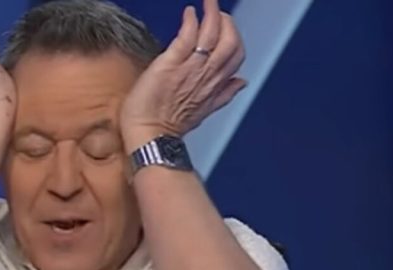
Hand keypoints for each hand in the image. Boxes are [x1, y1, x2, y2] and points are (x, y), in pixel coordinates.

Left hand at [120, 0, 245, 148]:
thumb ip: (224, 94)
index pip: (236, 56)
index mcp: (215, 85)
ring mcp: (190, 68)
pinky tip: (189, 12)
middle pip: (230, 42)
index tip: (227, 29)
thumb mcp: (204, 111)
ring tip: (208, 4)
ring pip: (212, 35)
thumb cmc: (170, 126)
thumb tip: (243, 82)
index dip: (235, 39)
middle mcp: (207, 75)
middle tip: (218, 13)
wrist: (149, 135)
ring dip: (212, 15)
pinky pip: (187, 37)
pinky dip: (191, 21)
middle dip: (227, 23)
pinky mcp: (171, 63)